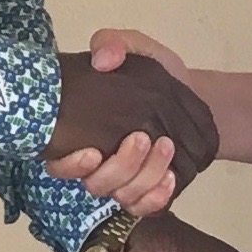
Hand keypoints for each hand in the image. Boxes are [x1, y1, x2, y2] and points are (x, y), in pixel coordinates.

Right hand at [49, 30, 198, 215]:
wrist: (192, 96)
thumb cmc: (156, 74)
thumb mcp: (137, 49)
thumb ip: (115, 43)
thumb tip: (101, 59)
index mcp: (84, 132)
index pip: (59, 162)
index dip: (70, 165)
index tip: (91, 152)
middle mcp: (99, 163)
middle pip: (96, 184)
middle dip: (120, 166)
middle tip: (143, 138)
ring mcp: (124, 180)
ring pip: (123, 197)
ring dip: (144, 176)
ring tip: (166, 146)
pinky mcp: (149, 191)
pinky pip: (146, 208)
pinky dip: (157, 197)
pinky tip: (170, 177)